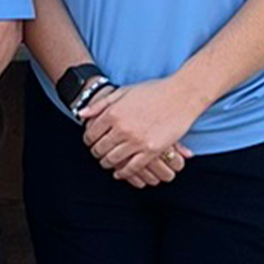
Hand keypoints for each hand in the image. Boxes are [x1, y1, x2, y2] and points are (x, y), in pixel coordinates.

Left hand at [79, 77, 203, 187]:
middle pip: (99, 149)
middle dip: (96, 153)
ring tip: (107, 162)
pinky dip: (123, 173)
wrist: (182, 95)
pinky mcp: (151, 150)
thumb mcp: (123, 91)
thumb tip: (81, 114)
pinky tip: (120, 172)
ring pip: (113, 160)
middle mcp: (122, 128)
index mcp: (113, 113)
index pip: (91, 134)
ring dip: (107, 163)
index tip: (91, 142)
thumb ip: (100, 104)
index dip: (88, 140)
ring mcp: (137, 141)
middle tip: (98, 154)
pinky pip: (132, 167)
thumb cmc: (153, 90)